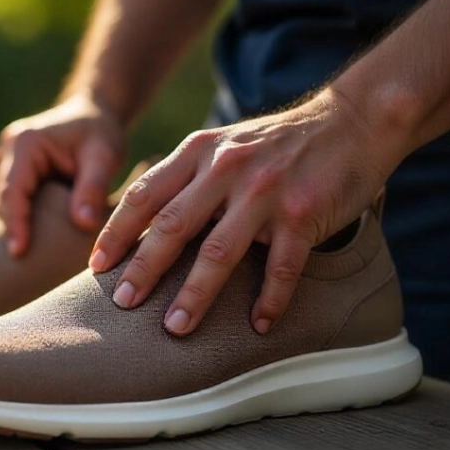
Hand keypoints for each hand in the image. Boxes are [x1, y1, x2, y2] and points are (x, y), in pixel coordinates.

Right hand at [0, 94, 125, 256]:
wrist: (94, 117)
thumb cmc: (101, 134)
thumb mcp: (104, 157)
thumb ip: (93, 189)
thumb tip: (83, 224)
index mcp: (25, 143)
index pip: (13, 190)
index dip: (16, 222)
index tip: (19, 252)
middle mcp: (7, 150)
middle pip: (4, 200)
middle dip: (14, 229)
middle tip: (24, 264)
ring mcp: (6, 162)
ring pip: (6, 205)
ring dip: (19, 226)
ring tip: (31, 258)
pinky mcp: (12, 174)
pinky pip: (15, 203)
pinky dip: (26, 220)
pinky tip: (38, 243)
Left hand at [89, 89, 400, 335]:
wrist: (352, 121)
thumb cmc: (277, 144)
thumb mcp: (224, 147)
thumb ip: (187, 179)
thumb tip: (144, 229)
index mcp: (199, 152)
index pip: (144, 196)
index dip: (116, 233)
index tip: (97, 266)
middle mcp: (227, 169)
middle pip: (173, 226)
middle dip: (143, 269)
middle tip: (123, 304)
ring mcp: (266, 191)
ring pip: (219, 252)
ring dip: (195, 295)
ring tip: (175, 328)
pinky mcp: (304, 212)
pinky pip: (281, 266)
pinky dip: (269, 299)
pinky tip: (258, 324)